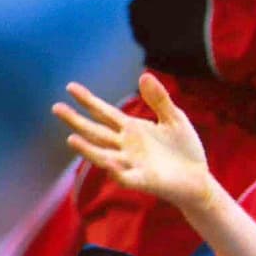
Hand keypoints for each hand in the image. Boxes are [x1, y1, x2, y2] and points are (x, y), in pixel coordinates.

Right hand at [53, 73, 212, 212]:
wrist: (199, 178)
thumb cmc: (184, 149)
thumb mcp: (174, 118)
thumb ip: (159, 100)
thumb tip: (144, 75)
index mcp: (132, 129)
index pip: (105, 112)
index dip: (88, 100)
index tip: (70, 87)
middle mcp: (126, 146)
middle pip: (97, 132)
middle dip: (77, 121)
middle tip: (56, 108)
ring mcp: (132, 164)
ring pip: (104, 156)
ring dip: (88, 149)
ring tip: (71, 139)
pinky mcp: (143, 180)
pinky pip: (125, 177)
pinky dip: (116, 172)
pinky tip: (108, 165)